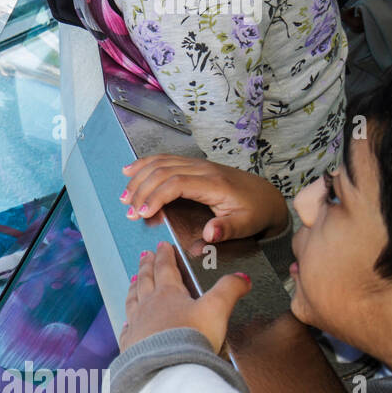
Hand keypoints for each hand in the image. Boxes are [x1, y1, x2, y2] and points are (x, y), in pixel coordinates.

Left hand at [119, 242, 251, 352]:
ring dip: (134, 288)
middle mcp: (148, 306)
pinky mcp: (131, 345)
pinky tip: (126, 322)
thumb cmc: (192, 337)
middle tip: (144, 255)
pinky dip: (127, 322)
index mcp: (168, 294)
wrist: (168, 368)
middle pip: (146, 281)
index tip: (161, 245)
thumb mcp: (216, 308)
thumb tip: (242, 277)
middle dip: (146, 266)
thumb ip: (229, 289)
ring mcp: (137, 325)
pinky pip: (127, 329)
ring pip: (133, 301)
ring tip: (133, 280)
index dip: (164, 255)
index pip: (165, 269)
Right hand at [120, 154, 289, 243]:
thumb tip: (209, 234)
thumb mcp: (247, 225)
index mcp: (214, 184)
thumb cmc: (255, 212)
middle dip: (141, 191)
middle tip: (130, 212)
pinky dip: (144, 164)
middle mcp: (202, 169)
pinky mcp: (193, 164)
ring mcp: (196, 164)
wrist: (266, 196)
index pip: (176, 183)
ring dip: (138, 178)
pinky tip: (130, 170)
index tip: (143, 213)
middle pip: (162, 171)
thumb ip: (227, 229)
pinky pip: (164, 159)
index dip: (156, 196)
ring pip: (160, 163)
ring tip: (125, 197)